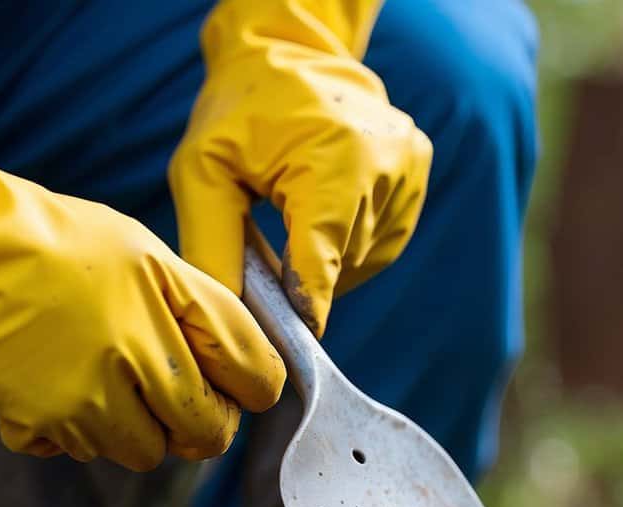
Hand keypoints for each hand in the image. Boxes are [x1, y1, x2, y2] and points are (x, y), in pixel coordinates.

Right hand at [0, 79, 284, 470]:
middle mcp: (148, 354)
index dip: (252, 387)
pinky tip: (54, 388)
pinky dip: (75, 433)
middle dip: (200, 424)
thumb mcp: (139, 251)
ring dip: (134, 430)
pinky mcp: (53, 422)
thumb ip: (194, 305)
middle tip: (173, 400)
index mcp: (180, 302)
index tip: (235, 386)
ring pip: (149, 453)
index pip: (258, 375)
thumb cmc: (45, 239)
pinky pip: (86, 452)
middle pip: (210, 432)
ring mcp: (100, 394)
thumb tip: (231, 355)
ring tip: (101, 383)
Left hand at [169, 0, 432, 335]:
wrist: (288, 48)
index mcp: (335, 161)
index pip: (324, 260)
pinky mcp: (418, 169)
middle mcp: (385, 165)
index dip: (307, 307)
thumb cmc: (240, 110)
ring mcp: (409, 168)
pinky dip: (352, 240)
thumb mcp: (204, 170)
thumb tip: (230, 320)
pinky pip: (384, 237)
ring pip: (365, 256)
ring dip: (330, 255)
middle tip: (270, 255)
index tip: (296, 342)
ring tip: (297, 217)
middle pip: (343, 262)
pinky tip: (327, 212)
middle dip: (306, 271)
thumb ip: (213, 244)